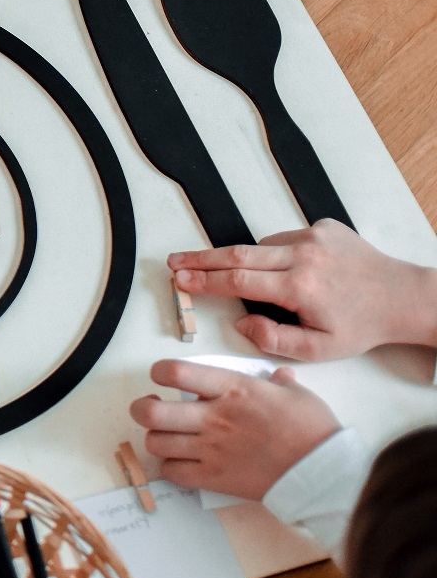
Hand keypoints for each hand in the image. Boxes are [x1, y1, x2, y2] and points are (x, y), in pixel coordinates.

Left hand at [130, 360, 339, 500]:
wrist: (321, 471)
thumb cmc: (312, 429)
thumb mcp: (296, 393)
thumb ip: (278, 382)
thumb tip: (277, 377)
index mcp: (233, 390)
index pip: (176, 373)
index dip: (160, 372)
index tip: (162, 377)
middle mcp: (214, 417)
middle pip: (151, 412)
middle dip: (142, 408)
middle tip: (150, 408)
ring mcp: (211, 449)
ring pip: (156, 442)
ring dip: (156, 438)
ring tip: (167, 436)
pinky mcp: (213, 478)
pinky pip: (171, 472)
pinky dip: (170, 466)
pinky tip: (181, 461)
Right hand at [170, 222, 436, 360]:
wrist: (402, 297)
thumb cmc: (362, 326)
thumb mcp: (318, 350)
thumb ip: (272, 339)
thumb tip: (241, 322)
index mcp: (301, 288)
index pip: (238, 280)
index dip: (204, 280)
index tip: (180, 279)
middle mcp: (306, 256)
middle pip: (238, 254)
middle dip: (201, 258)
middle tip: (175, 261)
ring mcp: (315, 237)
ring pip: (261, 247)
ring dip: (242, 260)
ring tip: (236, 275)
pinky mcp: (324, 227)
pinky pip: (284, 239)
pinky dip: (275, 253)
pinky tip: (286, 269)